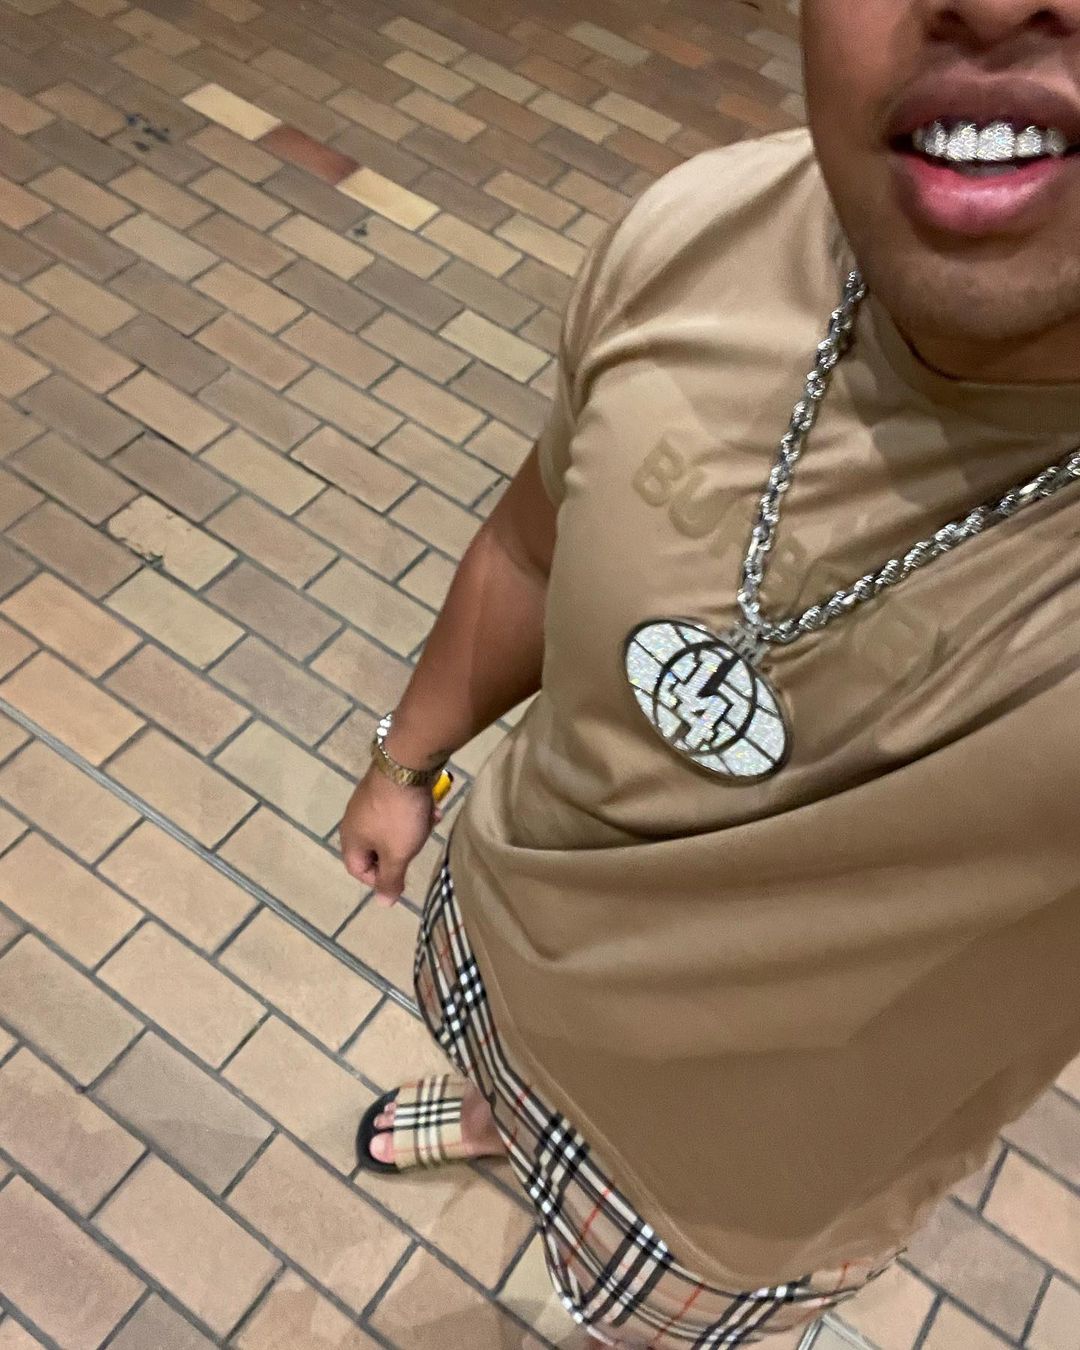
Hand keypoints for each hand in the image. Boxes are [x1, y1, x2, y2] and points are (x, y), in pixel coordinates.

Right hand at [339, 768, 438, 905]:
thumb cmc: (398, 817)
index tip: (402, 874)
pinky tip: (431, 807)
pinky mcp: (383, 787)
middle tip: (416, 846)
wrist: (406, 765)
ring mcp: (367, 801)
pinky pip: (396, 809)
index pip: (359, 871)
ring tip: (428, 822)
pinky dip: (413, 813)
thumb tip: (383, 904)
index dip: (380, 879)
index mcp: (351, 840)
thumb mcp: (397, 854)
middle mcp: (354, 821)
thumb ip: (390, 879)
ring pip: (390, 828)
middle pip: (375, 849)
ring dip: (411, 830)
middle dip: (400, 851)